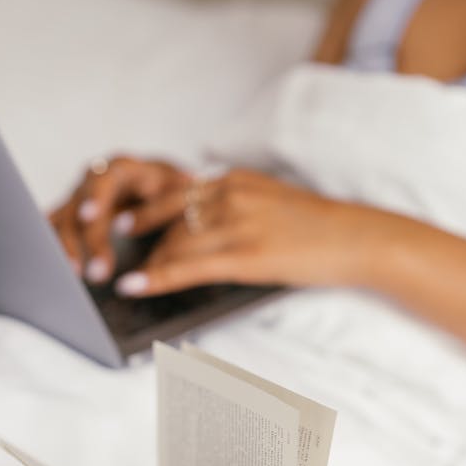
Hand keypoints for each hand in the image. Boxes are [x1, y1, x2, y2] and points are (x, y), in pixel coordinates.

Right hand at [49, 155, 193, 281]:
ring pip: (63, 221)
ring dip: (67, 249)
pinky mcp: (72, 217)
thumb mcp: (177, 183)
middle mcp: (93, 183)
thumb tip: (190, 180)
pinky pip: (56, 231)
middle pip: (79, 206)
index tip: (89, 217)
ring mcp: (80, 200)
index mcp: (120, 170)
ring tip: (76, 276)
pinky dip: (52, 247)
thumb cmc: (167, 186)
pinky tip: (52, 268)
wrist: (156, 186)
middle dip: (86, 241)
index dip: (93, 197)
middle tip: (98, 272)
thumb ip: (178, 186)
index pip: (102, 179)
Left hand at [113, 169, 383, 296]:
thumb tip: (216, 219)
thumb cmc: (322, 227)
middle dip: (135, 235)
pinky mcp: (245, 255)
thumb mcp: (275, 201)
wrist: (357, 238)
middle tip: (108, 246)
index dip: (147, 209)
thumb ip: (241, 203)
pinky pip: (187, 267)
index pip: (178, 193)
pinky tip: (133, 285)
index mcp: (237, 180)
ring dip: (142, 261)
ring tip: (117, 275)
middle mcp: (232, 195)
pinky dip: (154, 277)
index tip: (126, 219)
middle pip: (168, 217)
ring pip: (173, 243)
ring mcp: (237, 224)